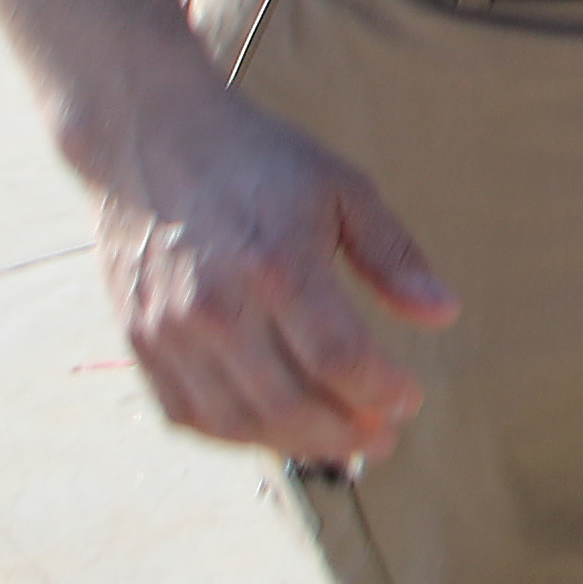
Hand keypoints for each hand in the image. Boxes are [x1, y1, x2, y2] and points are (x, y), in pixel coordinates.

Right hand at [95, 86, 453, 465]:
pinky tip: (276, 429)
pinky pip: (187, 414)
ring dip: (296, 444)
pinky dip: (235, 435)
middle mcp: (218, 305)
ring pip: (237, 421)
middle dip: (346, 433)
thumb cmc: (260, 161)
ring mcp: (170, 329)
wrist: (152, 139)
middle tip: (384, 437)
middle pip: (288, 403)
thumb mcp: (343, 187)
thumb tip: (444, 314)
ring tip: (339, 440)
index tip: (412, 399)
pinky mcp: (138, 340)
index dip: (381, 390)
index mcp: (278, 262)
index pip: (338, 358)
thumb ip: (392, 254)